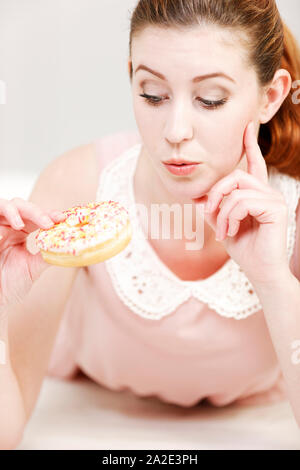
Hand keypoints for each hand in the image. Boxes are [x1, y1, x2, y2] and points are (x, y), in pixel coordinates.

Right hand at [0, 197, 66, 310]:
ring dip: (14, 212)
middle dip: (35, 212)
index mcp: (21, 232)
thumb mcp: (33, 268)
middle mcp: (9, 227)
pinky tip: (1, 236)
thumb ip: (48, 256)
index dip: (49, 214)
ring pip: (5, 206)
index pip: (36, 216)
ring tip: (20, 225)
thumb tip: (69, 248)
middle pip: (22, 206)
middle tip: (47, 223)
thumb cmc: (10, 284)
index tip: (61, 218)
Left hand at [194, 121, 289, 285]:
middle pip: (236, 175)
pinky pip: (243, 201)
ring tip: (221, 231)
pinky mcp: (276, 208)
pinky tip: (230, 232)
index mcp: (257, 194)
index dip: (250, 145)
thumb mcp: (222, 225)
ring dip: (222, 212)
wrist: (260, 272)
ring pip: (237, 190)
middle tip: (208, 214)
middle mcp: (268, 192)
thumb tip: (196, 196)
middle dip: (215, 194)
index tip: (247, 127)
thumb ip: (212, 209)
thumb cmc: (244, 250)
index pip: (254, 164)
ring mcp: (274, 199)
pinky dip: (230, 217)